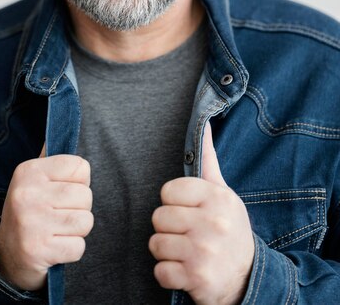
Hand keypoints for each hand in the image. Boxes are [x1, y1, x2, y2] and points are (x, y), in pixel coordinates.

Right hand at [0, 147, 92, 291]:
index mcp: (29, 171)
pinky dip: (72, 250)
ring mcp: (31, 223)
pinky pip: (79, 247)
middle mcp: (27, 193)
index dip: (78, 182)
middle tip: (58, 215)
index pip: (81, 167)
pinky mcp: (38, 249)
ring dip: (76, 230)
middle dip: (79, 209)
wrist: (6, 255)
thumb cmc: (30, 210)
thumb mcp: (34, 180)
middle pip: (86, 196)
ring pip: (85, 221)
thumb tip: (64, 125)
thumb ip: (51, 158)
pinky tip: (54, 246)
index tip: (62, 192)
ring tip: (57, 229)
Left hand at [149, 123, 253, 304]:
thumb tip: (204, 125)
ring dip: (166, 252)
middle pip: (158, 217)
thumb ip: (208, 161)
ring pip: (156, 243)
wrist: (248, 279)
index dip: (172, 203)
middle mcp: (213, 222)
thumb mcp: (224, 194)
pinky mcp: (197, 278)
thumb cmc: (230, 230)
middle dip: (167, 228)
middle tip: (186, 234)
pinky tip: (186, 271)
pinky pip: (160, 271)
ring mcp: (204, 251)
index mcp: (217, 198)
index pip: (167, 191)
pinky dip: (168, 274)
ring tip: (186, 252)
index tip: (187, 211)